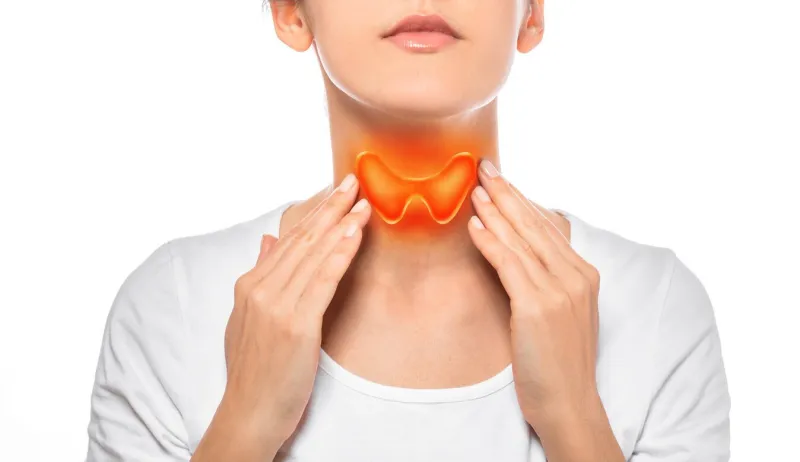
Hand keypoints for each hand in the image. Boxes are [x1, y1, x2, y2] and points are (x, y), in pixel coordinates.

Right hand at [216, 174, 370, 454]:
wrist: (249, 412)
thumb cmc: (254, 369)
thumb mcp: (247, 318)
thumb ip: (260, 275)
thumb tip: (269, 240)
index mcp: (249, 285)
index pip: (289, 239)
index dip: (314, 212)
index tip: (336, 191)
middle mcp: (260, 289)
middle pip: (302, 239)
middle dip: (330, 207)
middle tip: (353, 180)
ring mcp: (276, 306)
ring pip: (314, 254)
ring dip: (341, 223)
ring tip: (363, 200)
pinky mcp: (296, 325)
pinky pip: (323, 280)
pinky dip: (341, 253)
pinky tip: (356, 233)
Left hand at [466, 160, 601, 431]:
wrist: (568, 402)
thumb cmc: (558, 360)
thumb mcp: (562, 312)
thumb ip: (549, 279)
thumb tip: (519, 249)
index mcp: (584, 275)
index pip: (548, 227)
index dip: (522, 200)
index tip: (502, 179)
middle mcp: (576, 277)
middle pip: (534, 225)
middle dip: (507, 193)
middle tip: (484, 167)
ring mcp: (559, 291)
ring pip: (521, 240)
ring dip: (495, 210)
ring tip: (474, 188)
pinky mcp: (537, 307)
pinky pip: (509, 264)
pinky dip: (490, 242)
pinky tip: (474, 225)